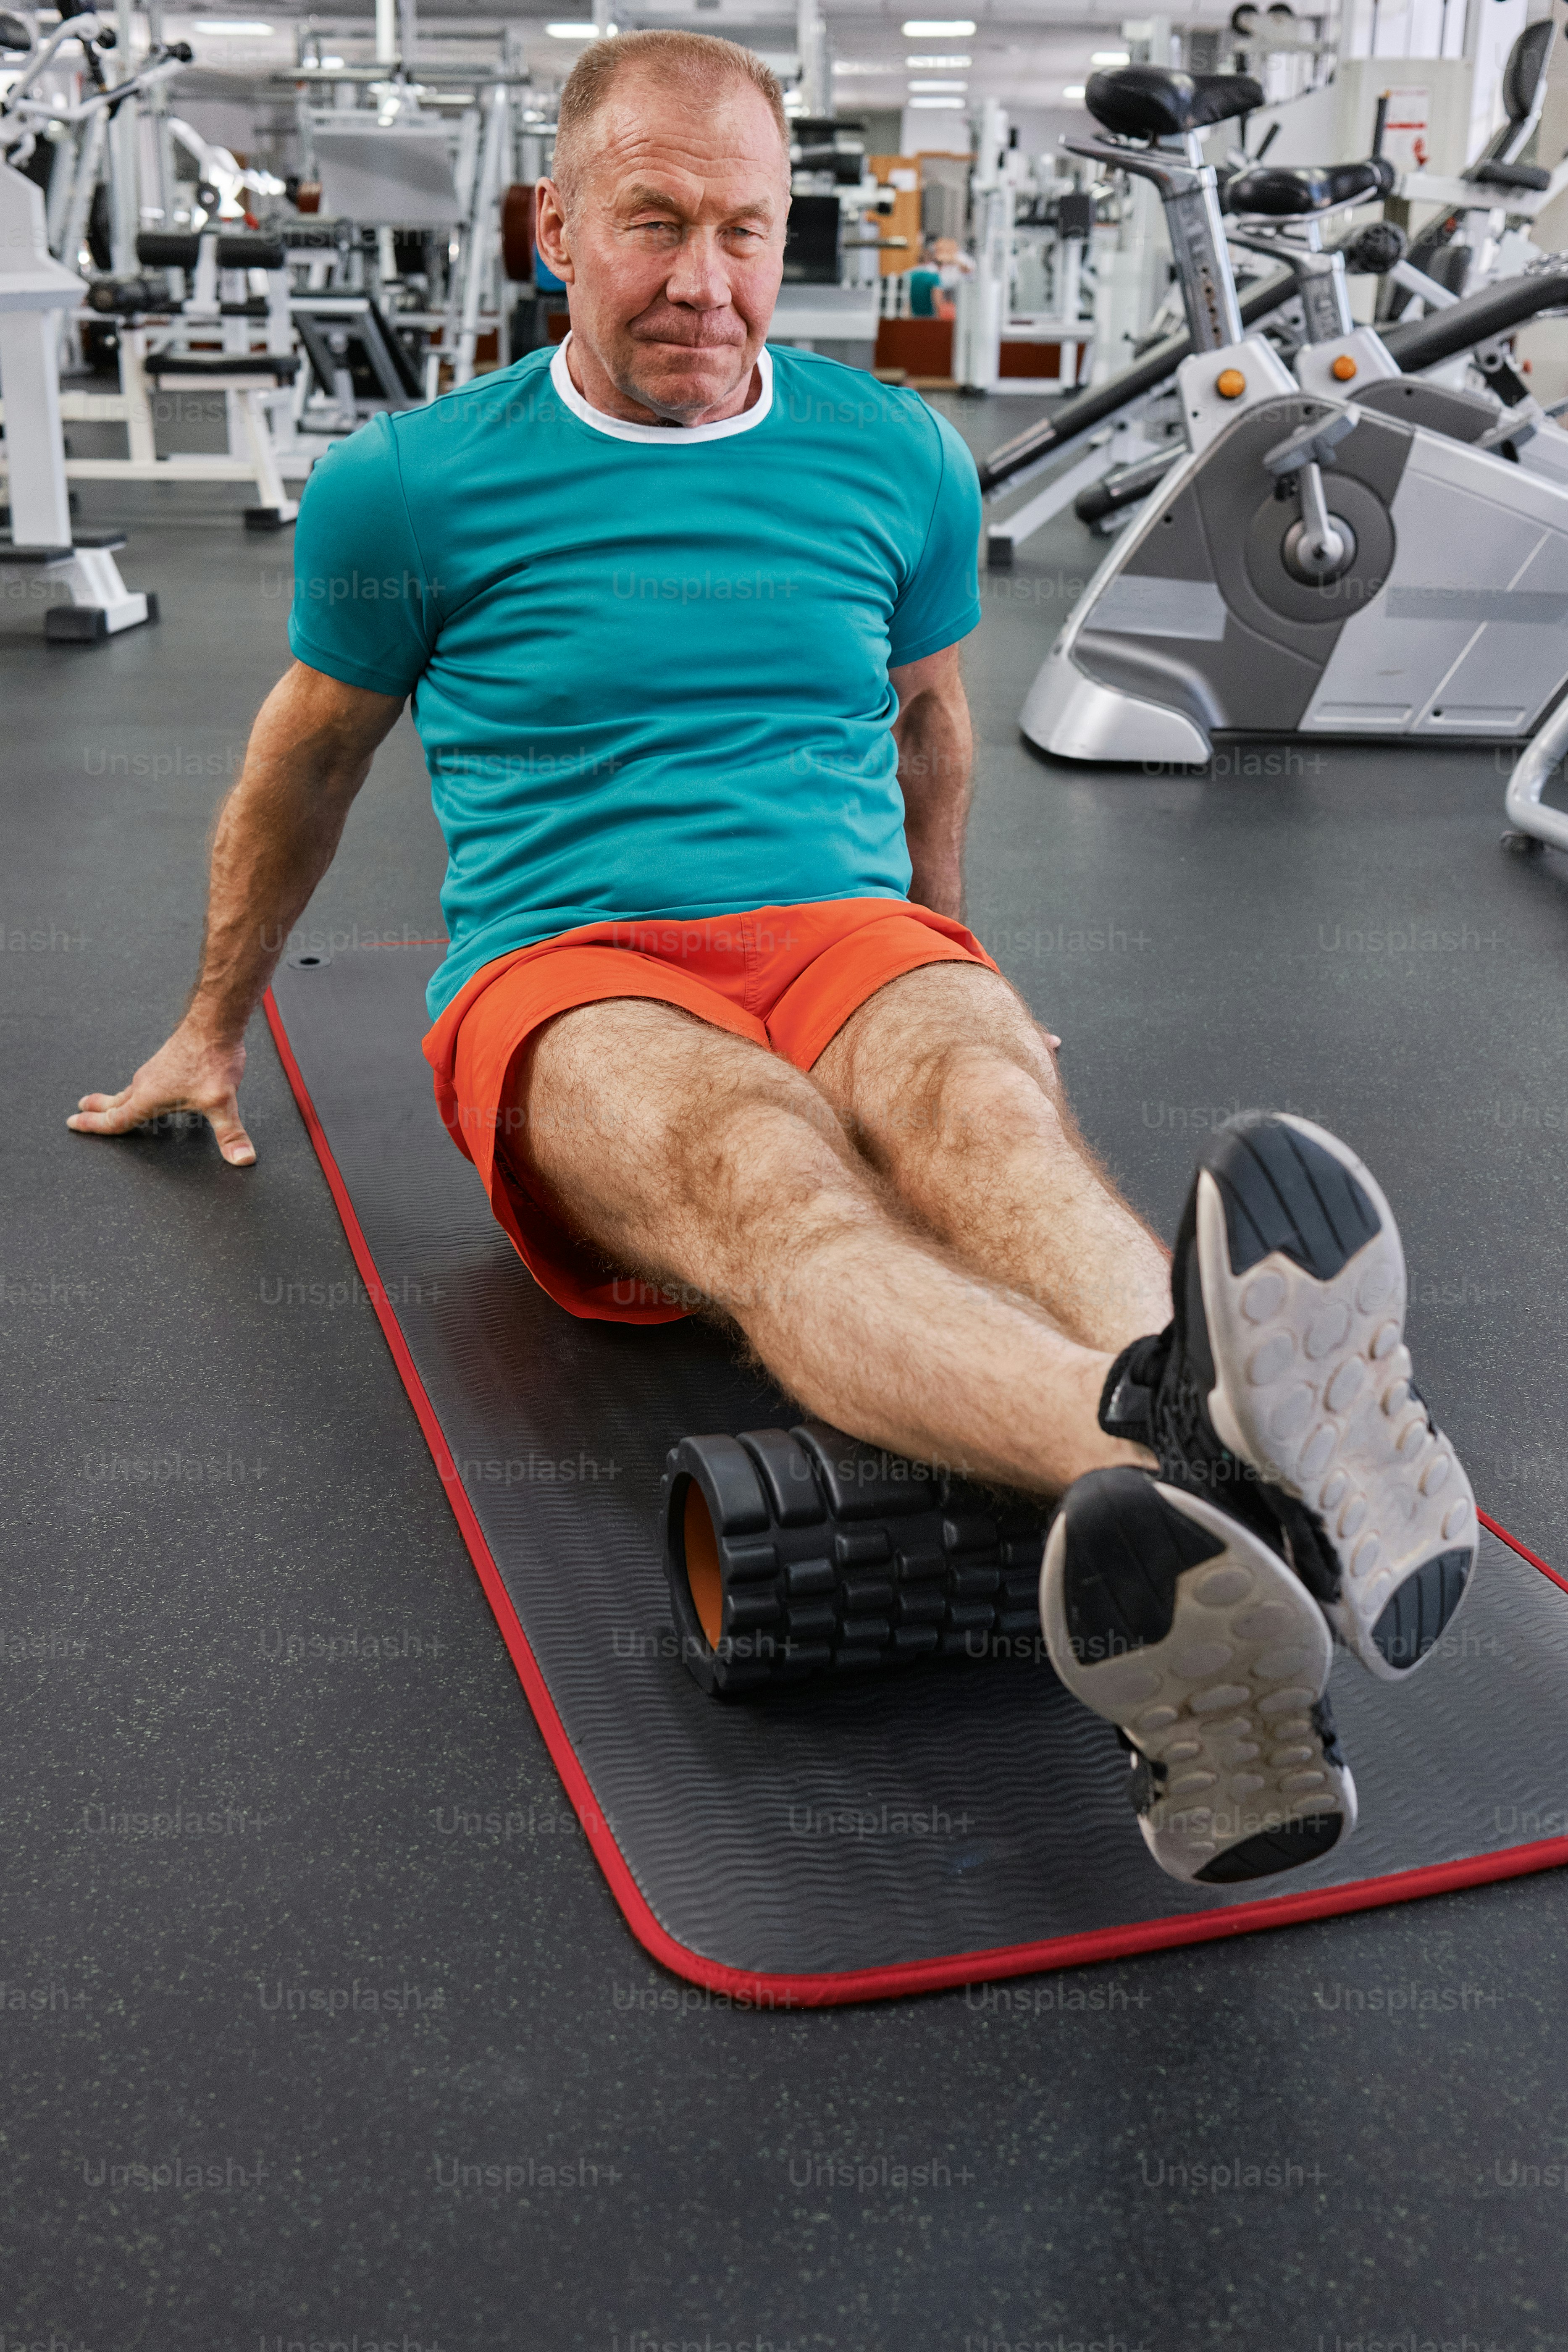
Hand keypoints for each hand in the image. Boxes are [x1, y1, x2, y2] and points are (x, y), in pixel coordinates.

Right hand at [68, 1023, 255, 1165]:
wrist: (215, 1023)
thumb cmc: (211, 1060)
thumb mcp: (222, 1103)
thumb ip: (231, 1134)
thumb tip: (242, 1160)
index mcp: (148, 1097)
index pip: (115, 1119)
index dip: (94, 1126)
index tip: (73, 1123)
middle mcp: (146, 1083)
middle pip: (115, 1102)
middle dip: (97, 1110)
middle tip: (79, 1112)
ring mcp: (155, 1070)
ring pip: (129, 1090)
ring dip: (116, 1099)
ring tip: (109, 1105)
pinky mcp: (166, 1061)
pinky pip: (145, 1080)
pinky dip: (136, 1089)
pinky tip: (151, 1089)